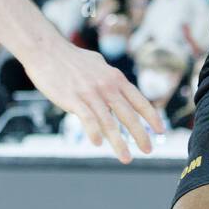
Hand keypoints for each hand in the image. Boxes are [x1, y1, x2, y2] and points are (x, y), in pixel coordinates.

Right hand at [23, 42, 163, 162]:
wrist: (47, 50)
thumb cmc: (71, 58)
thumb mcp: (98, 64)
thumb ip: (110, 77)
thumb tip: (118, 85)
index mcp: (115, 78)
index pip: (139, 100)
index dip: (152, 116)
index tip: (161, 130)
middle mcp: (107, 86)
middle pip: (129, 115)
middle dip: (141, 135)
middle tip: (148, 150)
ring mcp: (90, 93)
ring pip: (109, 123)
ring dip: (119, 143)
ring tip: (126, 158)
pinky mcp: (73, 99)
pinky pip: (87, 119)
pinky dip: (94, 132)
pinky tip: (98, 144)